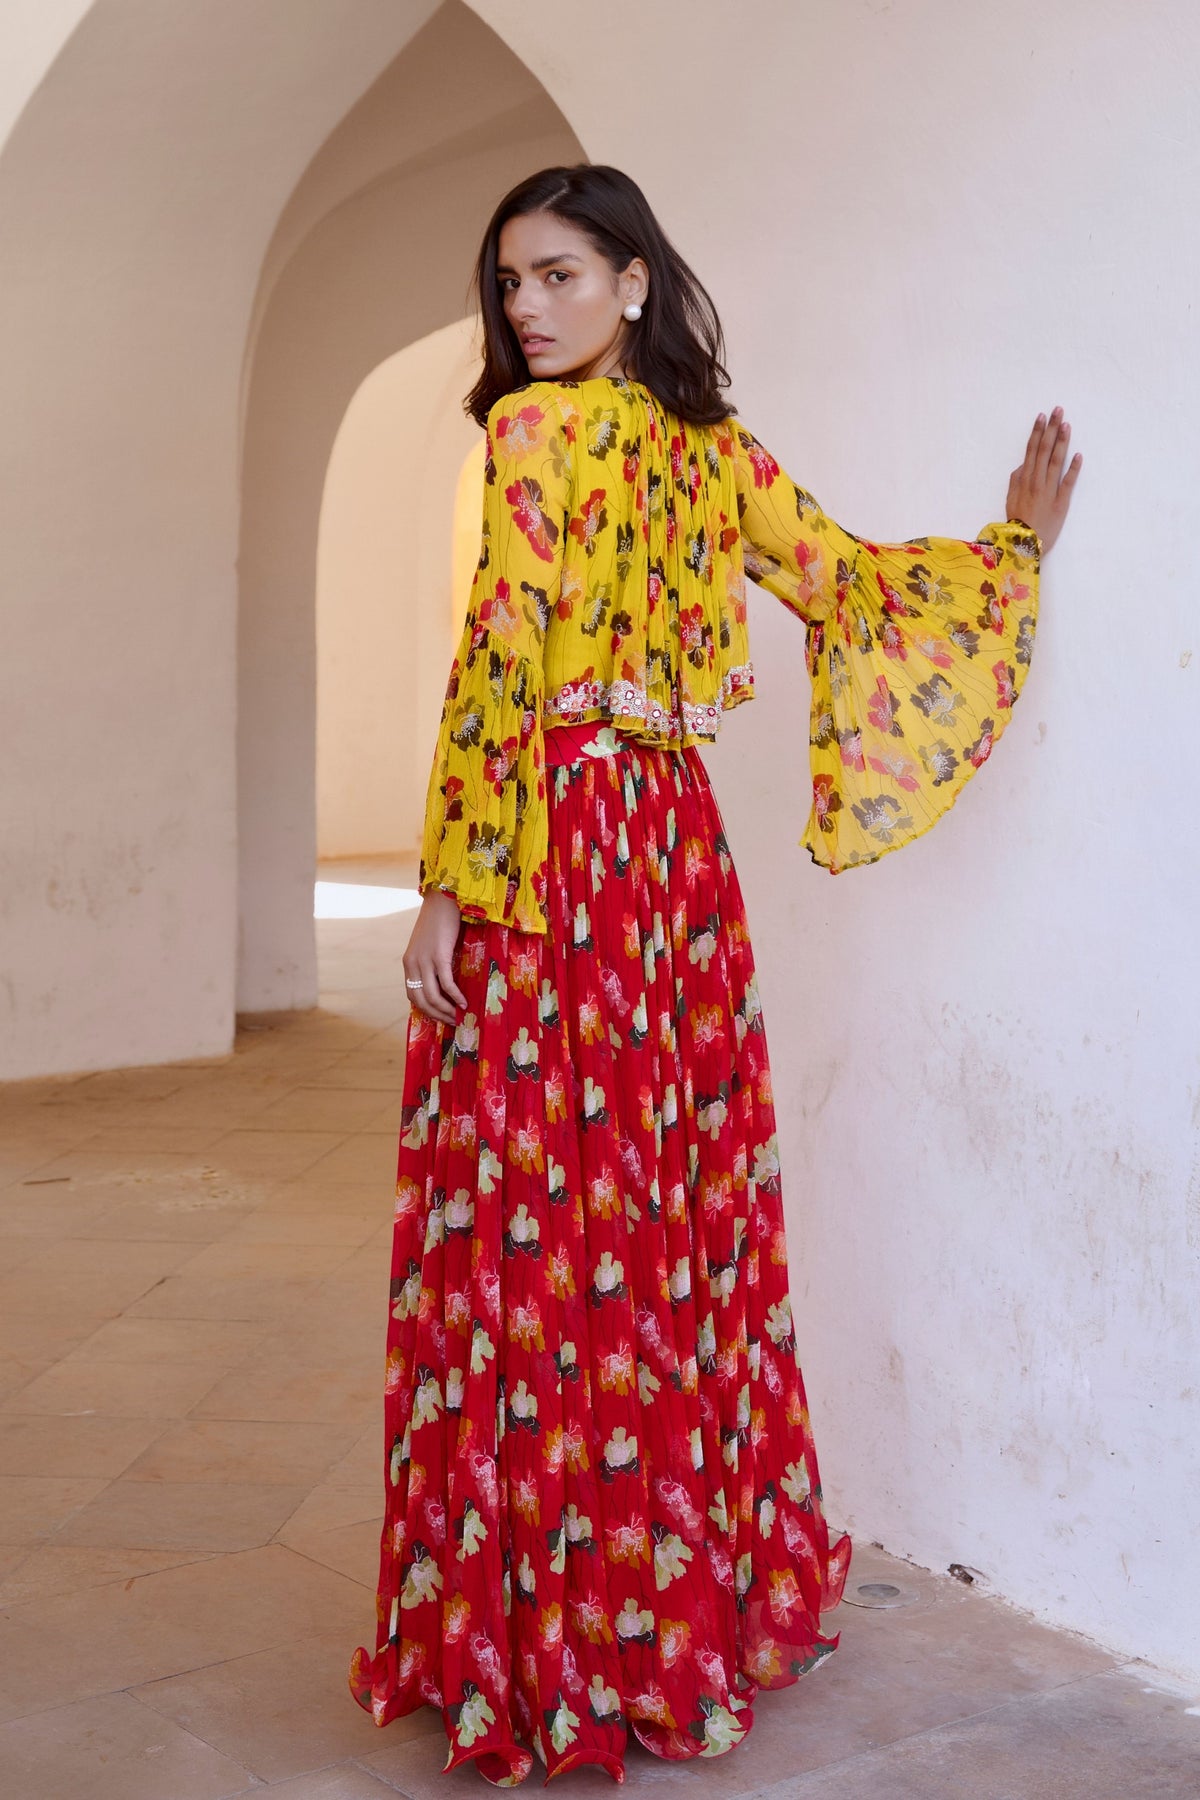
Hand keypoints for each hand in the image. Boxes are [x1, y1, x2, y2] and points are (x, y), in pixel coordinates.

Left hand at [402, 888, 467, 1025]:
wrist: (443, 899)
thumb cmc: (439, 921)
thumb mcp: (428, 945)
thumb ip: (430, 962)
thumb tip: (444, 982)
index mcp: (409, 963)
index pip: (412, 995)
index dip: (426, 1010)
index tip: (441, 1016)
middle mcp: (413, 964)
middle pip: (421, 1001)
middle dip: (437, 1015)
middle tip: (452, 1022)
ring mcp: (425, 960)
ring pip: (433, 996)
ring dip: (446, 1010)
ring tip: (459, 1016)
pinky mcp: (439, 955)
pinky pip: (446, 983)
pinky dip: (455, 996)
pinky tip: (463, 1003)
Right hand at [1006, 405, 1081, 555]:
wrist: (1023, 545)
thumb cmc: (1016, 523)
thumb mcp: (1010, 500)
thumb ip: (1015, 480)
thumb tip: (1022, 464)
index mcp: (1024, 480)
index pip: (1031, 450)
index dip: (1037, 433)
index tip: (1042, 417)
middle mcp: (1036, 481)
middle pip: (1044, 450)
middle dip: (1051, 429)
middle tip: (1058, 410)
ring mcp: (1049, 491)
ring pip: (1055, 461)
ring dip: (1061, 442)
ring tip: (1067, 425)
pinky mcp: (1061, 502)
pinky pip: (1067, 483)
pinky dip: (1073, 469)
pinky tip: (1079, 455)